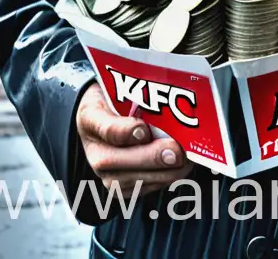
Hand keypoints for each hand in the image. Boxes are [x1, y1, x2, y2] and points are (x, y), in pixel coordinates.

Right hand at [75, 83, 192, 195]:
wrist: (104, 119)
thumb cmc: (114, 100)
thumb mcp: (116, 88)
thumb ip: (131, 97)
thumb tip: (152, 118)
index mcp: (91, 121)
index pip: (107, 129)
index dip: (125, 132)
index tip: (143, 130)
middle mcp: (96, 153)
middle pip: (118, 163)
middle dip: (152, 159)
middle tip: (176, 152)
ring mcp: (108, 175)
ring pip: (134, 181)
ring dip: (163, 173)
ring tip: (186, 161)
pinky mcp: (124, 189)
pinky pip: (144, 189)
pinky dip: (165, 179)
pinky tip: (182, 168)